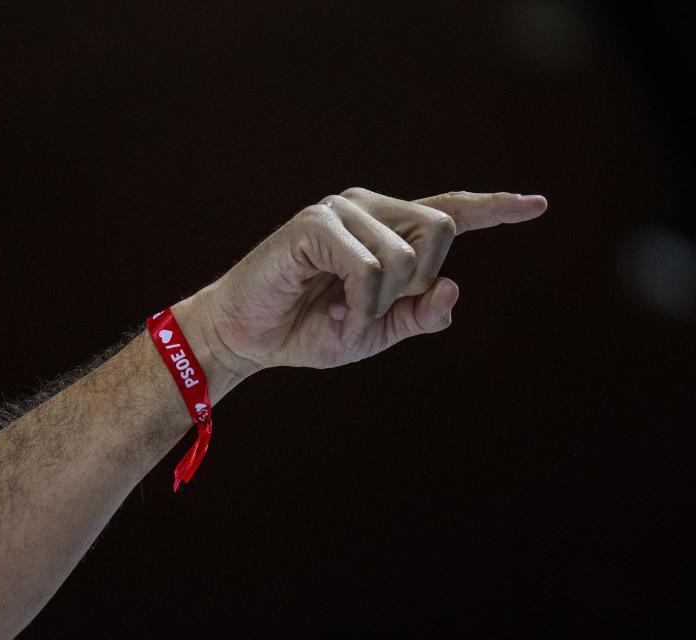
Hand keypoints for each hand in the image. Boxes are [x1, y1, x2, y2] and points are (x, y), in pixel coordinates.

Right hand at [188, 188, 546, 378]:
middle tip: (374, 310)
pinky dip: (359, 302)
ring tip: (341, 313)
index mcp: (385, 230)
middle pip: (441, 230)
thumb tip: (452, 285)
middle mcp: (367, 209)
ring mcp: (340, 212)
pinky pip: (369, 267)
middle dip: (418, 282)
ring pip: (405, 255)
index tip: (538, 205)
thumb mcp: (375, 332)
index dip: (495, 209)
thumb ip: (419, 314)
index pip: (448, 212)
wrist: (247, 338)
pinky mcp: (314, 225)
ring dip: (378, 304)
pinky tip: (335, 309)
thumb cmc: (308, 330)